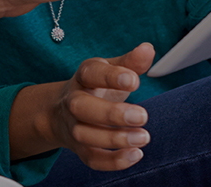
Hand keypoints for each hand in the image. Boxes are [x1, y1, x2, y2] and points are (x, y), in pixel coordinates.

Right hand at [9, 43, 154, 170]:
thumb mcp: (111, 70)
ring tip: (143, 137)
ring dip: (115, 139)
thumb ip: (131, 62)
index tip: (134, 81)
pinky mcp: (80, 149)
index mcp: (84, 77)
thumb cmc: (96, 88)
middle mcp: (74, 101)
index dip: (111, 77)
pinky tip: (135, 154)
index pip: (91, 73)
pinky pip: (92, 159)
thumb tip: (148, 49)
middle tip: (142, 116)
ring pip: (85, 135)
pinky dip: (113, 161)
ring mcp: (74, 126)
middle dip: (111, 114)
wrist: (63, 112)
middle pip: (81, 107)